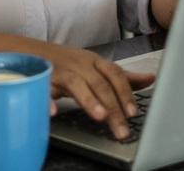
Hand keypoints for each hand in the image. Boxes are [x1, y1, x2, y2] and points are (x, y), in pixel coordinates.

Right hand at [38, 43, 154, 139]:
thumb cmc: (70, 64)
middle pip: (99, 84)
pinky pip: (44, 90)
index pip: (114, 74)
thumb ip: (123, 77)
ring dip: (88, 100)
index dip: (124, 92)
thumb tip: (150, 78)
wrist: (33, 53)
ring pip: (76, 84)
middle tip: (121, 129)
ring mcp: (61, 72)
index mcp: (94, 63)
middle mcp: (79, 65)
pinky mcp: (43, 80)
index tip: (132, 112)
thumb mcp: (97, 68)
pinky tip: (53, 112)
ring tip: (99, 116)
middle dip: (112, 107)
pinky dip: (48, 100)